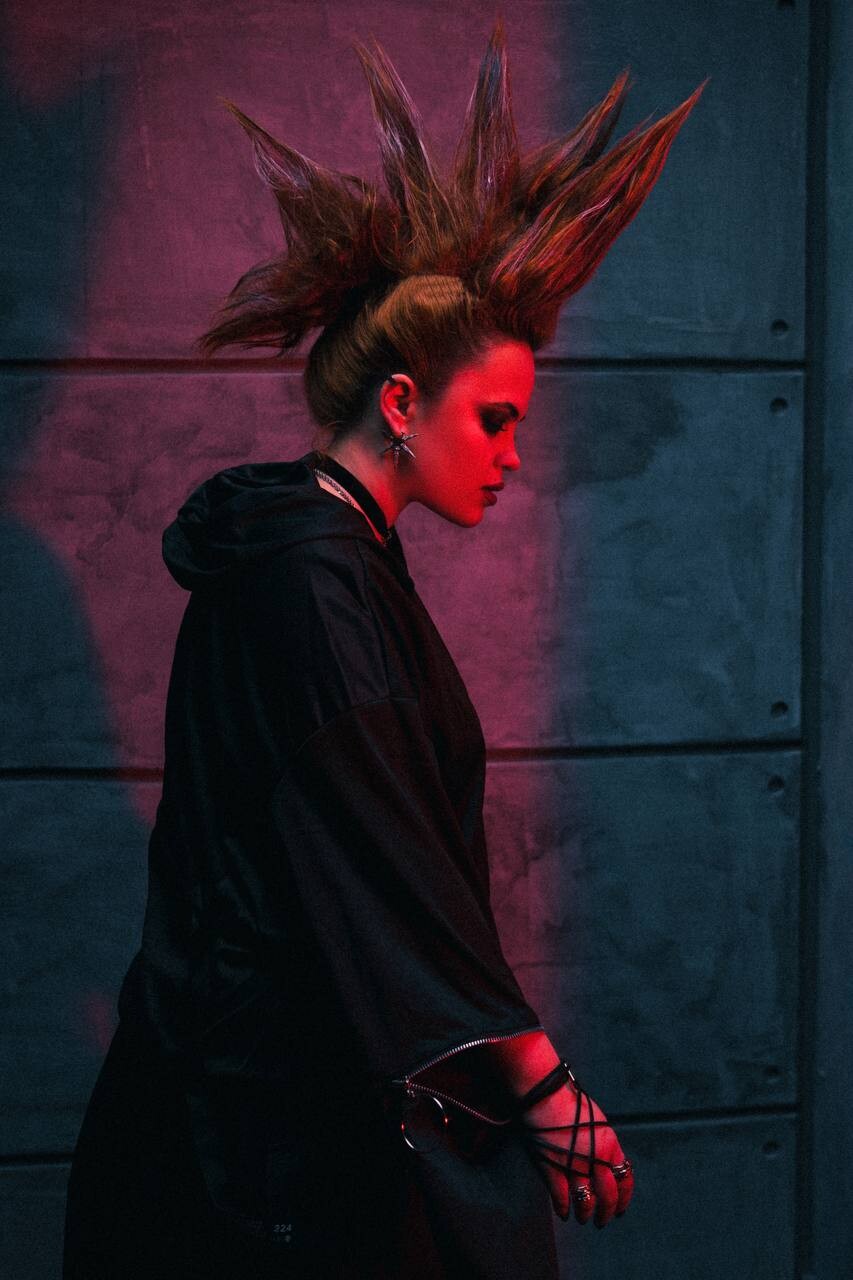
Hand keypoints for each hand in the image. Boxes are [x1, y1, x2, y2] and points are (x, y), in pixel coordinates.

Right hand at [518, 1081, 633, 1226]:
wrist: (546, 1096)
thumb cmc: (570, 1102)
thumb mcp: (597, 1121)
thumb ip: (603, 1144)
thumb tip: (606, 1162)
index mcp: (610, 1145)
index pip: (625, 1179)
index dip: (624, 1198)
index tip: (621, 1210)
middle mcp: (597, 1159)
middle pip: (608, 1196)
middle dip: (606, 1213)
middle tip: (601, 1221)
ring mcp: (575, 1166)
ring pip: (586, 1201)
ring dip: (585, 1214)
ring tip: (583, 1218)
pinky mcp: (554, 1169)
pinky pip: (562, 1197)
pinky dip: (563, 1208)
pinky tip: (564, 1213)